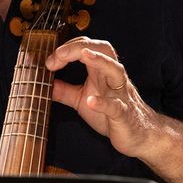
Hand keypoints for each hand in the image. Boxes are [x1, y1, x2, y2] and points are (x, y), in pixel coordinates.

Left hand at [45, 36, 160, 158]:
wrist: (140, 136)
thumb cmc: (112, 115)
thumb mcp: (82, 100)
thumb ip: (64, 91)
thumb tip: (43, 83)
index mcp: (101, 72)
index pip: (86, 47)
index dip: (66, 49)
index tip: (49, 62)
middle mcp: (112, 78)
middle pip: (104, 49)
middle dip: (81, 46)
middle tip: (59, 53)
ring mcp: (120, 95)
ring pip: (115, 70)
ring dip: (100, 61)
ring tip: (84, 55)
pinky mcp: (124, 115)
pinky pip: (116, 106)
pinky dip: (103, 103)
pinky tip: (90, 101)